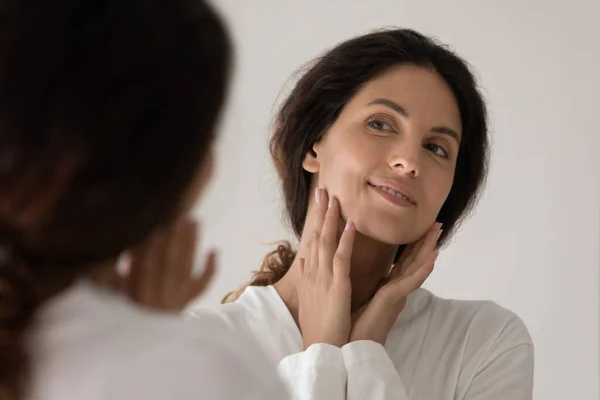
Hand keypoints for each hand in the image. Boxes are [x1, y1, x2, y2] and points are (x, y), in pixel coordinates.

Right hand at [119, 217, 216, 310]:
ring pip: (185, 268)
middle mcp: (159, 296)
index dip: (152, 244)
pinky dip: (210, 269)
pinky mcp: (186, 302)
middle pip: (170, 263)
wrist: (145, 342)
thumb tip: (131, 247)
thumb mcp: (118, 292)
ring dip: (191, 243)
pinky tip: (214, 250)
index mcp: (138, 293)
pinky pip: (201, 286)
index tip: (157, 222)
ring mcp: (176, 299)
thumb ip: (121, 273)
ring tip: (194, 221)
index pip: (146, 265)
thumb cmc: (126, 308)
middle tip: (180, 215)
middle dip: (175, 238)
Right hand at [296, 188, 354, 349]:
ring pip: (326, 241)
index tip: (319, 204)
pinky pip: (341, 258)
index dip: (316, 221)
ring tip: (335, 198)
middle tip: (323, 190)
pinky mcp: (336, 286)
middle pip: (316, 236)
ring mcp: (323, 278)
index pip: (312, 241)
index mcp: (309, 275)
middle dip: (320, 212)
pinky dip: (345, 240)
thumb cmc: (317, 325)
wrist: (320, 347)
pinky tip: (351, 224)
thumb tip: (301, 260)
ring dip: (331, 218)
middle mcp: (313, 272)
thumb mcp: (308, 297)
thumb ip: (306, 276)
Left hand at [349, 222, 441, 344]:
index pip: (402, 262)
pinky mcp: (393, 300)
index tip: (420, 229)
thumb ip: (356, 281)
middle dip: (424, 242)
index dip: (412, 245)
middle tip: (436, 224)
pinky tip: (433, 256)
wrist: (347, 347)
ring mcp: (396, 294)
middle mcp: (395, 289)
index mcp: (386, 287)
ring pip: (416, 267)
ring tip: (438, 232)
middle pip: (413, 261)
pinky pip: (411, 282)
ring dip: (428, 249)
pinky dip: (423, 269)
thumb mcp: (353, 295)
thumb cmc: (350, 325)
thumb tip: (349, 267)